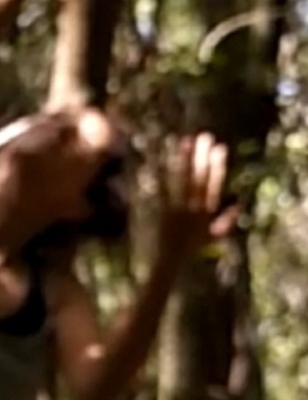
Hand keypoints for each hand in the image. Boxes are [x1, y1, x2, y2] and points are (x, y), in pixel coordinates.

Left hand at [158, 134, 236, 258]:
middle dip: (202, 157)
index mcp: (207, 214)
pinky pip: (162, 189)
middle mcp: (194, 210)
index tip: (220, 147)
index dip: (218, 166)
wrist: (169, 263)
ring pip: (182, 181)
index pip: (214, 185)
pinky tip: (159, 159)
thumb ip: (226, 220)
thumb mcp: (212, 237)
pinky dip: (161, 174)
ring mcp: (178, 210)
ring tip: (184, 140)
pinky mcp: (163, 212)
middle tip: (205, 135)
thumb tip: (240, 202)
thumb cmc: (191, 250)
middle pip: (199, 179)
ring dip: (183, 160)